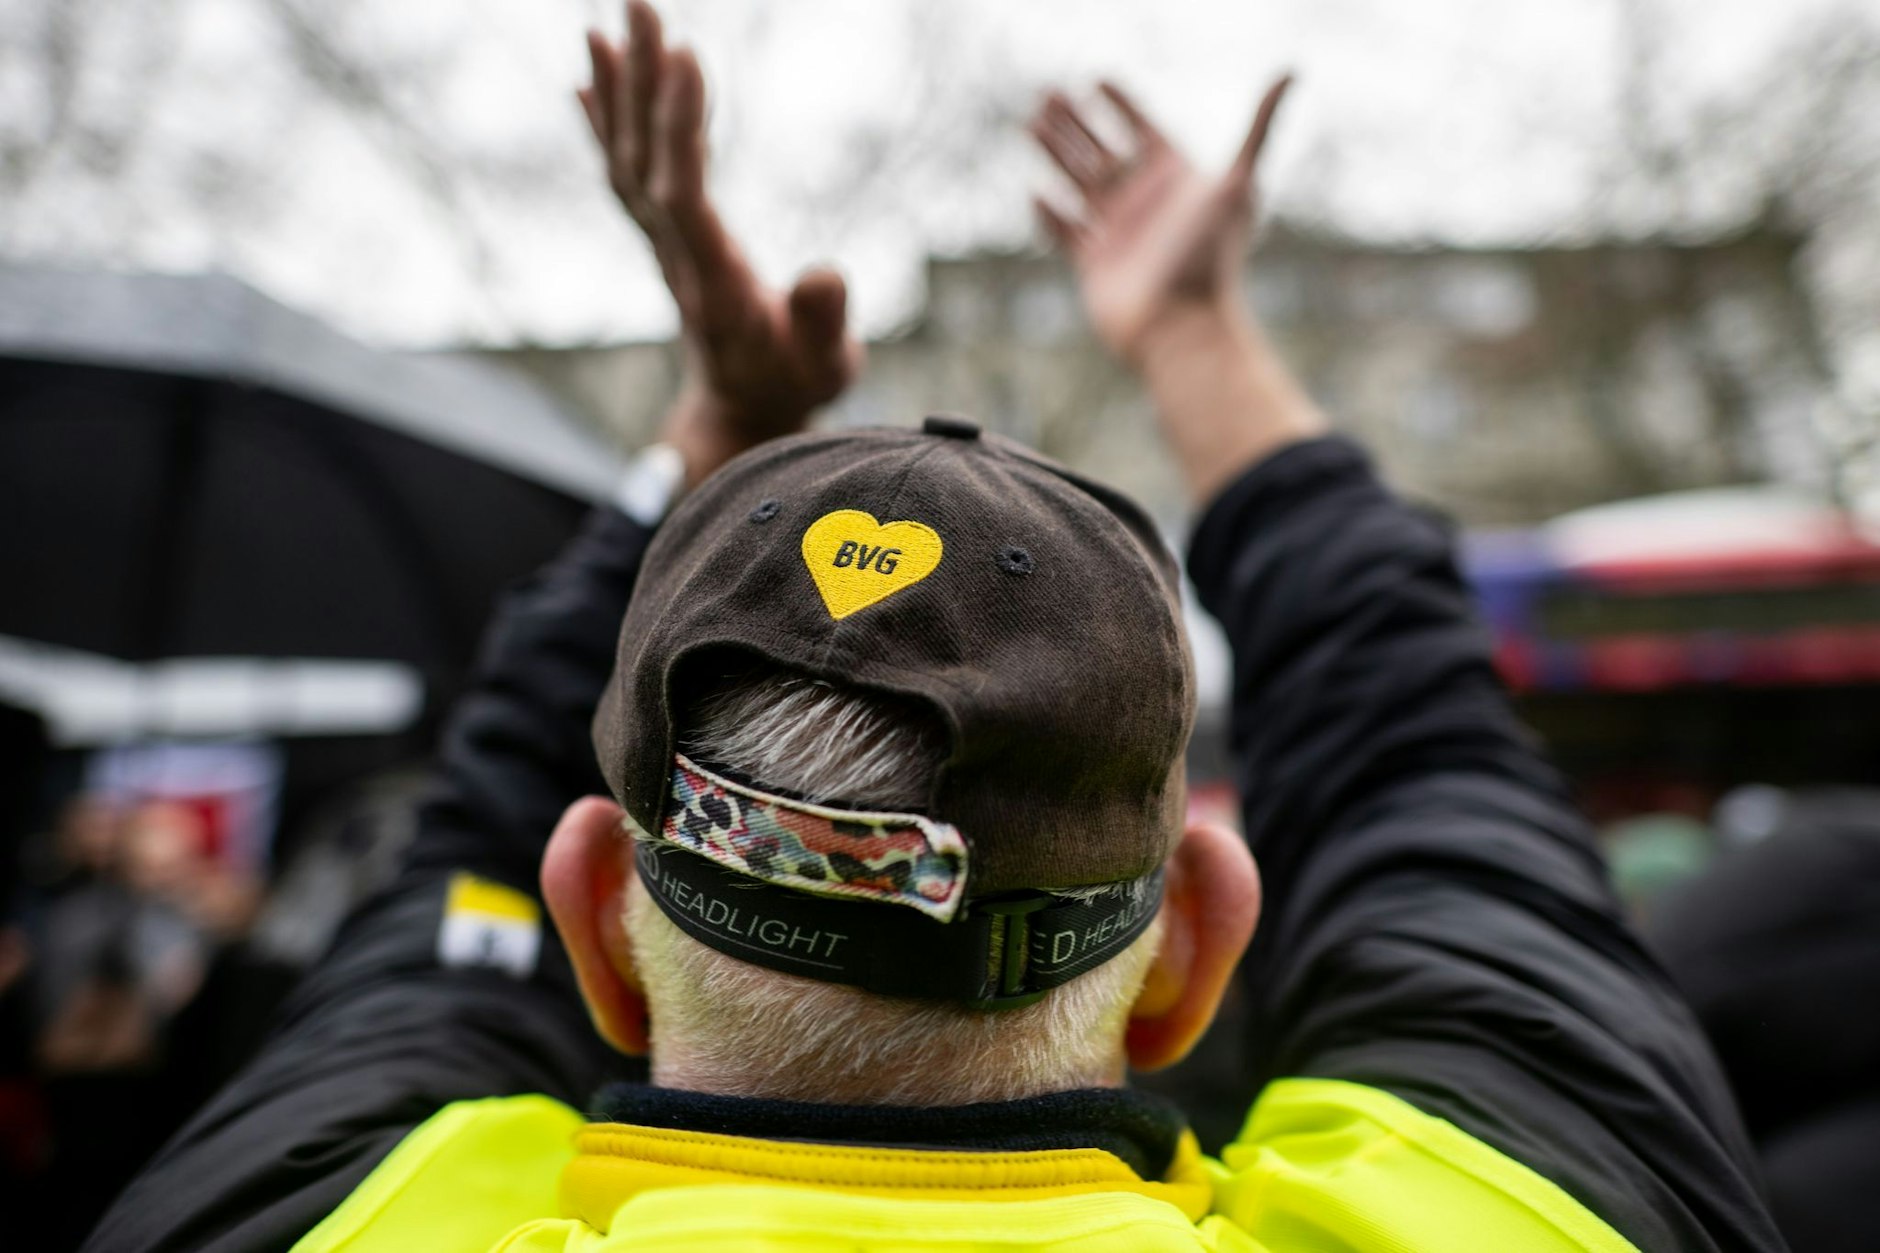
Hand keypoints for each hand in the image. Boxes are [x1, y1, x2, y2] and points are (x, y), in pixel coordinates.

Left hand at [581, 3, 860, 484]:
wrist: (744, 415)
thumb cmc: (794, 386)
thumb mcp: (826, 366)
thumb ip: (823, 322)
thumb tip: (824, 274)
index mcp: (717, 283)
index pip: (683, 195)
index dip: (679, 127)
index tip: (689, 57)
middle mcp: (678, 258)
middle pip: (644, 163)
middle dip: (642, 82)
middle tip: (641, 5)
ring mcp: (665, 248)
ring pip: (628, 161)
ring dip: (618, 90)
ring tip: (611, 22)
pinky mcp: (667, 240)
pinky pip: (627, 173)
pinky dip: (608, 120)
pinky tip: (595, 74)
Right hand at [1030, 78, 1290, 366]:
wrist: (1182, 326)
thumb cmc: (1211, 257)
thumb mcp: (1238, 184)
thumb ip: (1260, 127)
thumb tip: (1291, 70)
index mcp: (1175, 180)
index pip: (1143, 130)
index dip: (1121, 104)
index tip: (1097, 78)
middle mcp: (1146, 204)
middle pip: (1103, 151)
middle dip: (1075, 122)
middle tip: (1047, 92)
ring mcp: (1118, 232)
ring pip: (1079, 183)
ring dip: (1055, 153)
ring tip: (1031, 123)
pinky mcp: (1094, 263)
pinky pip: (1065, 231)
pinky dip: (1049, 214)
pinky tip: (1035, 191)